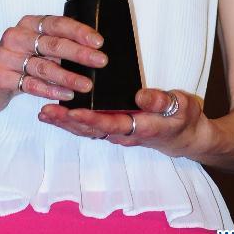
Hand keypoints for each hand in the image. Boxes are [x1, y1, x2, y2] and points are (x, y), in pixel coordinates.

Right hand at [0, 15, 107, 118]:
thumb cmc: (17, 65)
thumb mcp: (35, 50)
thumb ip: (56, 47)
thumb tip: (93, 51)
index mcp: (28, 24)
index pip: (57, 23)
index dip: (79, 32)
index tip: (99, 42)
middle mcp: (16, 35)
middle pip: (53, 44)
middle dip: (80, 53)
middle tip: (101, 62)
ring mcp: (6, 55)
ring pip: (43, 66)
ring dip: (68, 76)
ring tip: (87, 85)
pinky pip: (30, 84)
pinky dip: (51, 90)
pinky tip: (67, 95)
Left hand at [38, 88, 211, 158]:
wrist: (188, 138)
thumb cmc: (184, 119)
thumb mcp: (181, 105)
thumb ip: (161, 100)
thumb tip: (140, 95)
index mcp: (140, 127)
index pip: (111, 124)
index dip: (91, 119)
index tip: (73, 111)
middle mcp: (125, 134)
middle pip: (91, 130)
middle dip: (68, 122)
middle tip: (46, 111)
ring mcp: (119, 133)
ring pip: (87, 131)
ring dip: (66, 124)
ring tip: (44, 113)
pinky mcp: (116, 129)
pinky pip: (91, 128)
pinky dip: (73, 122)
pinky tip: (59, 114)